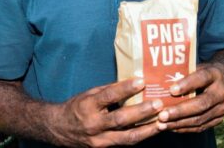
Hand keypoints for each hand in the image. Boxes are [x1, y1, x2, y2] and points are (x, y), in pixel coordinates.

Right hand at [48, 78, 162, 146]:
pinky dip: (140, 137)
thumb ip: (109, 90)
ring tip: (162, 122)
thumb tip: (131, 83)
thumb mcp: (89, 94)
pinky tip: (153, 131)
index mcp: (88, 106)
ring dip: (147, 130)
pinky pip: (125, 144)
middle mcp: (94, 124)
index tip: (142, 81)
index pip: (109, 96)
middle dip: (142, 112)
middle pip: (121, 120)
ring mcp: (100, 140)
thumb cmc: (78, 107)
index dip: (126, 88)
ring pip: (127, 138)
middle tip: (158, 104)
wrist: (60, 129)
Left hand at [156, 61, 223, 132]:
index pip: (201, 78)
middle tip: (162, 115)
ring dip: (179, 123)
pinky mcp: (219, 119)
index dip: (186, 85)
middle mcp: (220, 92)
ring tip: (162, 124)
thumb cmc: (204, 70)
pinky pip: (200, 127)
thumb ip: (183, 72)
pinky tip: (171, 127)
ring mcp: (221, 108)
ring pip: (199, 119)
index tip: (171, 90)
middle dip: (179, 111)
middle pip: (200, 104)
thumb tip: (159, 78)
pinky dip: (184, 128)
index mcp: (214, 74)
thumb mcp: (196, 66)